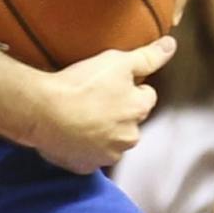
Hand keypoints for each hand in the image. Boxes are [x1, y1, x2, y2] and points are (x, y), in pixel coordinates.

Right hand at [25, 35, 173, 172]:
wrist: (43, 110)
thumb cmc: (81, 84)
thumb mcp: (117, 61)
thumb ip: (148, 56)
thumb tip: (171, 45)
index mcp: (138, 110)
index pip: (146, 96)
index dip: (131, 87)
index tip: (112, 83)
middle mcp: (129, 137)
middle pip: (130, 122)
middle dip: (118, 112)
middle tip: (93, 98)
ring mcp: (107, 155)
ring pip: (111, 141)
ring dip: (101, 131)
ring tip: (79, 115)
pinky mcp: (85, 166)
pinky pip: (89, 156)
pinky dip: (83, 147)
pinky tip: (70, 133)